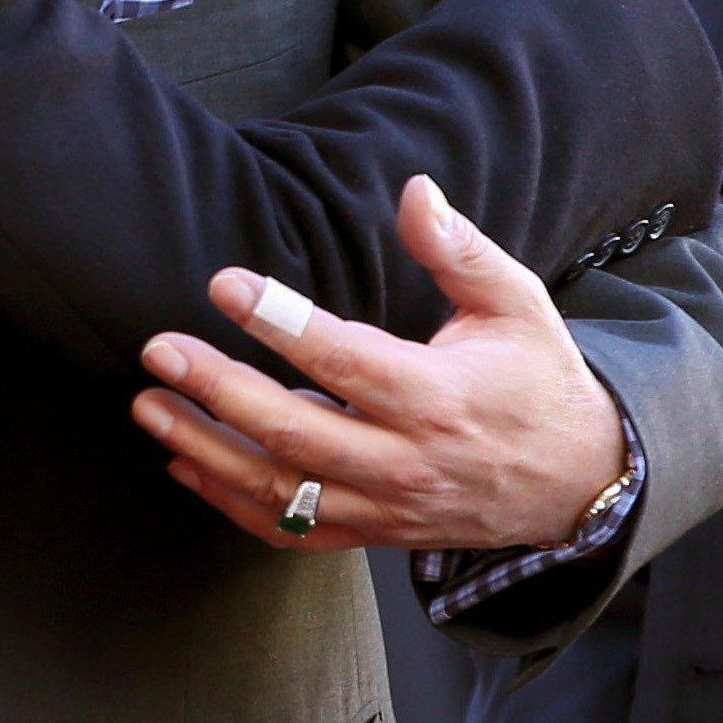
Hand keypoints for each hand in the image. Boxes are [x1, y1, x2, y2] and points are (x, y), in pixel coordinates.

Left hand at [132, 176, 627, 550]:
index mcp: (439, 397)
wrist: (574, 483)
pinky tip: (183, 465)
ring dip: (205, 450)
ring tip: (148, 406)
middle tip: (158, 349)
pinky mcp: (372, 532)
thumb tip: (415, 190)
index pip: (347, 360)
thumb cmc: (536, 381)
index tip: (226, 284)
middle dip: (219, 391)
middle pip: (297, 433)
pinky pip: (291, 530)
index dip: (283, 324)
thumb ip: (461, 250)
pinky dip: (231, 504)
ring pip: (281, 490)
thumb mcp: (517, 305)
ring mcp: (385, 506)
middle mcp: (406, 460)